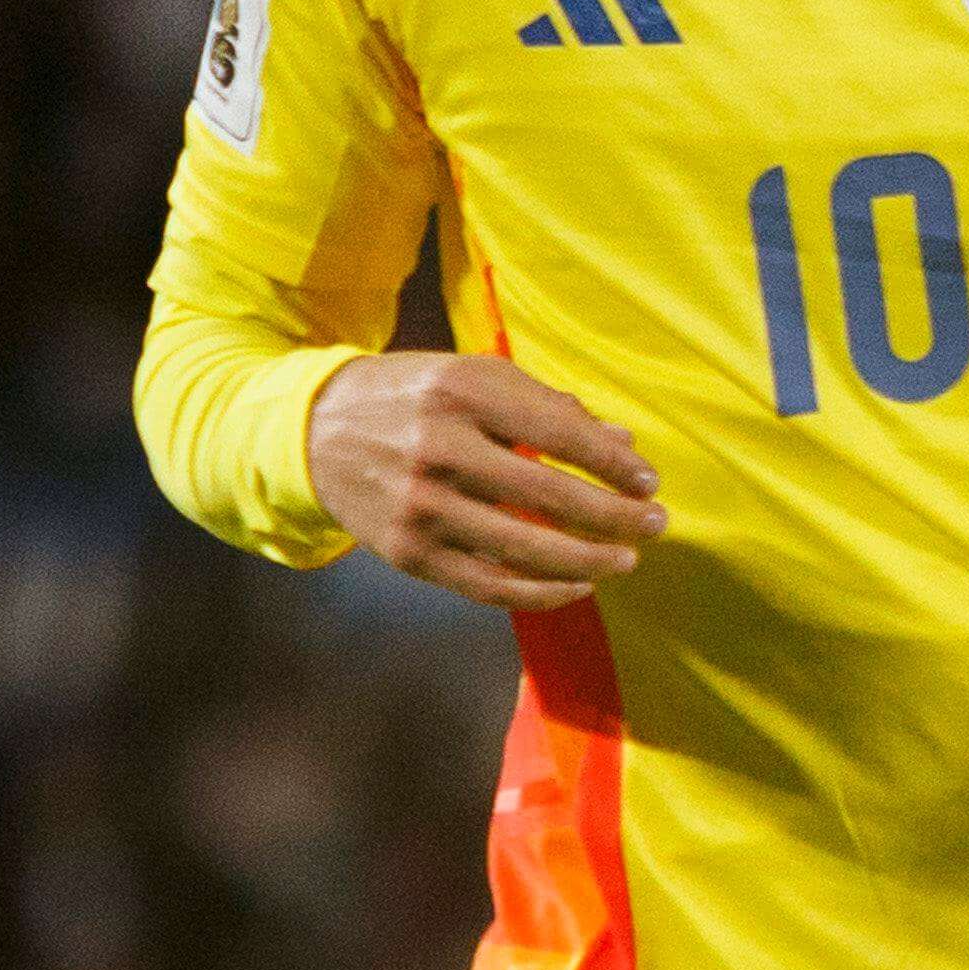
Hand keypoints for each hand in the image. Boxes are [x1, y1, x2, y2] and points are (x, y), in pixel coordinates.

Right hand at [308, 353, 665, 612]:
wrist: (313, 431)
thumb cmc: (414, 398)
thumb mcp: (473, 378)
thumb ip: (546, 407)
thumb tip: (622, 443)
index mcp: (462, 390)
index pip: (559, 433)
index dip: (613, 463)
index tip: (649, 482)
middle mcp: (439, 448)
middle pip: (549, 494)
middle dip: (613, 516)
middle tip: (655, 525)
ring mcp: (421, 506)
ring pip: (524, 548)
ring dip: (588, 560)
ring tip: (624, 560)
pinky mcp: (408, 552)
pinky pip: (488, 585)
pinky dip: (540, 592)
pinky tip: (577, 586)